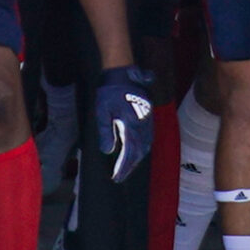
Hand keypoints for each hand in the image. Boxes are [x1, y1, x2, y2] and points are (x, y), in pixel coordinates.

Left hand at [94, 64, 157, 181]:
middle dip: (131, 165)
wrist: (122, 72)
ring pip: (146, 143)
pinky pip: (148, 135)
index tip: (117, 177)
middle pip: (140, 150)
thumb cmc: (109, 91)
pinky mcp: (148, 114)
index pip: (130, 151)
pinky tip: (136, 151)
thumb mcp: (102, 111)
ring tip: (127, 167)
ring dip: (138, 157)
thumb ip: (105, 132)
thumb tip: (108, 151)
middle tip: (120, 176)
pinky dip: (143, 147)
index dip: (124, 166)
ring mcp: (147, 118)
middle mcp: (143, 123)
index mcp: (132, 123)